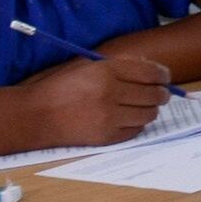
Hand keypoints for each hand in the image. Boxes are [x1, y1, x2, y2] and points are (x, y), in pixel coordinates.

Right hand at [21, 54, 172, 148]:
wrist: (35, 116)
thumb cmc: (61, 87)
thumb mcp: (88, 66)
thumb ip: (119, 65)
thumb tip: (151, 69)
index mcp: (106, 71)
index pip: (151, 72)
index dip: (163, 75)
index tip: (165, 77)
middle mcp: (111, 94)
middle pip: (154, 95)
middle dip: (162, 93)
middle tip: (160, 93)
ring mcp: (109, 118)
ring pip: (149, 114)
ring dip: (150, 110)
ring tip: (142, 107)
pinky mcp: (106, 137)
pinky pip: (136, 131)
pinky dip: (136, 124)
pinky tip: (128, 119)